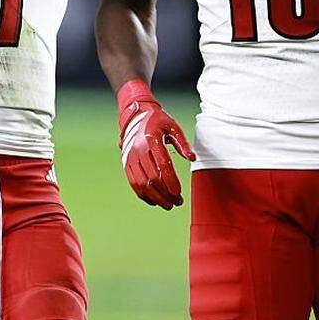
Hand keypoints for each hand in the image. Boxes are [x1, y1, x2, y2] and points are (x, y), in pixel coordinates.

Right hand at [116, 79, 195, 209]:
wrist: (135, 114)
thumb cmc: (158, 120)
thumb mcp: (173, 126)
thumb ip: (183, 143)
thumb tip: (192, 158)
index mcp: (152, 139)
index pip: (162, 165)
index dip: (171, 181)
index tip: (178, 194)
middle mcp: (138, 149)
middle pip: (152, 178)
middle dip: (165, 193)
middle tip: (177, 202)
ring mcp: (130, 157)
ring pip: (142, 183)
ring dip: (155, 197)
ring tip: (168, 205)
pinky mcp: (126, 163)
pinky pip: (134, 182)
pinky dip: (143, 194)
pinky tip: (154, 201)